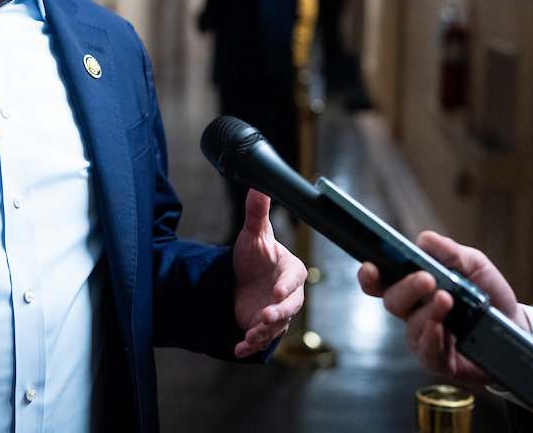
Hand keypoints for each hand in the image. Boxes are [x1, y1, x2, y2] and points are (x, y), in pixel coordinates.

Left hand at [232, 189, 306, 357]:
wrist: (239, 277)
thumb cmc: (253, 254)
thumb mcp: (253, 233)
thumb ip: (257, 212)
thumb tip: (258, 184)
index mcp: (290, 270)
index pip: (294, 278)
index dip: (287, 286)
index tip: (276, 291)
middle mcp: (288, 294)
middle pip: (290, 307)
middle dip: (278, 312)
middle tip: (265, 315)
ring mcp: (277, 313)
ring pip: (277, 326)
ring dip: (264, 332)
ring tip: (249, 335)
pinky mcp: (263, 328)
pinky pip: (261, 340)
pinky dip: (250, 346)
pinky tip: (238, 349)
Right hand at [356, 231, 530, 386]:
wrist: (517, 326)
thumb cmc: (489, 295)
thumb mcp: (474, 266)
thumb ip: (450, 252)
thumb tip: (424, 239)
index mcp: (415, 288)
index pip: (383, 282)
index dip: (371, 276)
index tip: (369, 266)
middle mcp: (414, 313)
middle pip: (393, 301)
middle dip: (406, 288)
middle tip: (426, 279)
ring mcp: (425, 337)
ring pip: (410, 326)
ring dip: (427, 312)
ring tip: (447, 300)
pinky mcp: (439, 361)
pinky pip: (426, 351)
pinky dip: (432, 336)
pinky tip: (442, 327)